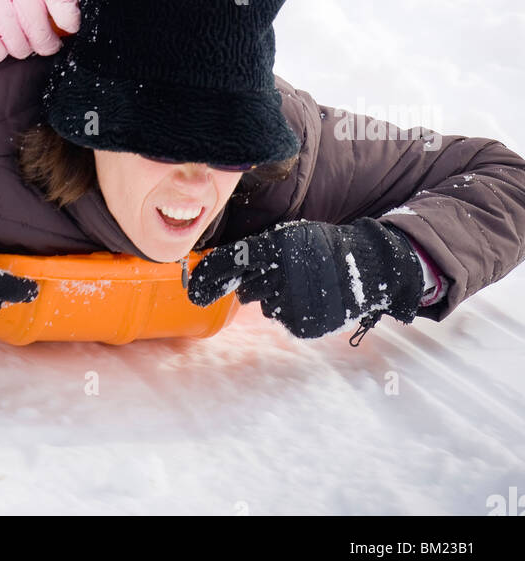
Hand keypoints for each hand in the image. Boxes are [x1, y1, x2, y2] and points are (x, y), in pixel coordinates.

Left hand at [188, 219, 424, 339]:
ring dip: (277, 297)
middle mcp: (282, 273)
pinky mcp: (304, 323)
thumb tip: (223, 269)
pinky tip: (312, 299)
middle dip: (255, 285)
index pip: (233, 261)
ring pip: (266, 306)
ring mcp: (294, 301)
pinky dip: (295, 311)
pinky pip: (285, 319)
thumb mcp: (291, 237)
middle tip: (280, 276)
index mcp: (276, 246)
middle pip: (247, 289)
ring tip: (304, 285)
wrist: (366, 267)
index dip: (210, 276)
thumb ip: (260, 251)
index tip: (193, 290)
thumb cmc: (321, 248)